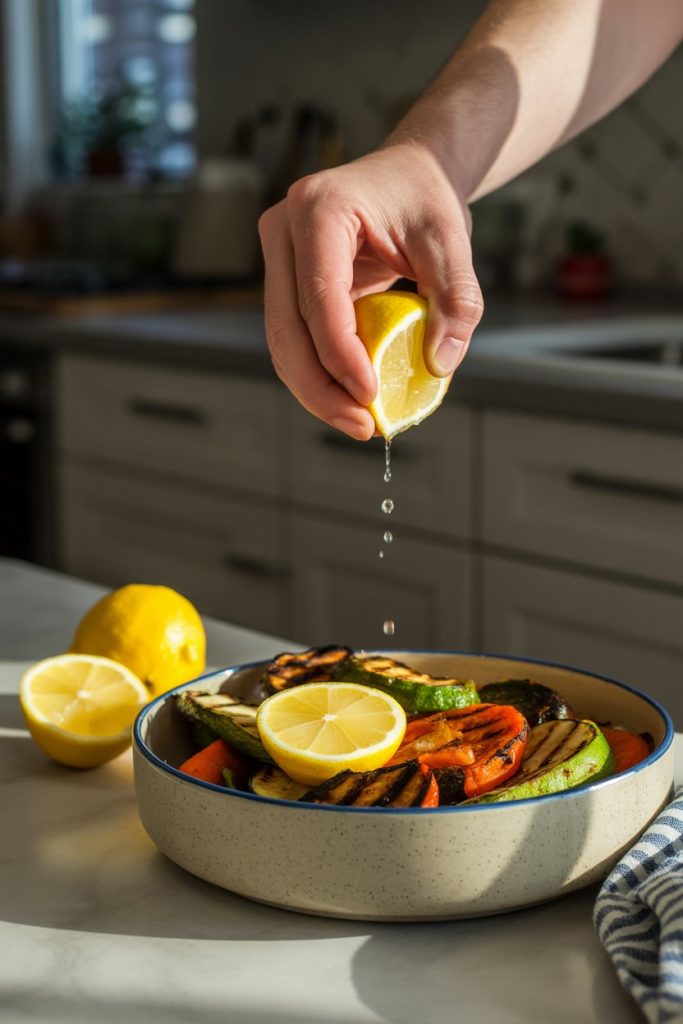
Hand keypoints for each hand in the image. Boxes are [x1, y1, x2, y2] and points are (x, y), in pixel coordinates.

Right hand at [258, 141, 483, 439]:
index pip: (319, 297)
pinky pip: (294, 338)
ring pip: (282, 341)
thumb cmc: (427, 200)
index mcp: (319, 208)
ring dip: (316, 390)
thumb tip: (438, 365)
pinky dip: (319, 374)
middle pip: (287, 328)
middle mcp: (283, 229)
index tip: (371, 396)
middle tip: (362, 426)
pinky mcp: (284, 280)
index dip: (340, 355)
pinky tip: (349, 400)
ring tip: (358, 422)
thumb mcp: (453, 243)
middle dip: (321, 387)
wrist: (407, 175)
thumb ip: (456, 302)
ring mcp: (277, 256)